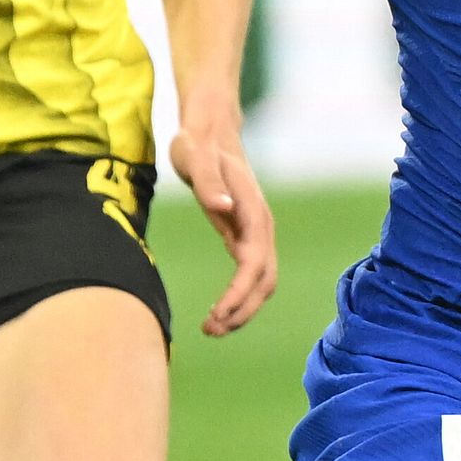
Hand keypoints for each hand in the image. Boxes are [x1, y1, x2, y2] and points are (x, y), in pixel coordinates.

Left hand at [171, 110, 280, 336]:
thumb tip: (222, 208)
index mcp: (252, 210)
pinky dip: (239, 298)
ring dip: (242, 309)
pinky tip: (219, 311)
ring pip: (262, 282)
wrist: (212, 129)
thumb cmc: (199, 143)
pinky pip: (252, 275)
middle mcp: (261, 225)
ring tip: (212, 329)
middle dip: (242, 310)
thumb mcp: (196, 157)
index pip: (254, 263)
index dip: (238, 293)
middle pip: (264, 280)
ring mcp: (257, 231)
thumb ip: (208, 183)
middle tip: (210, 331)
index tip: (216, 315)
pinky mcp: (247, 236)